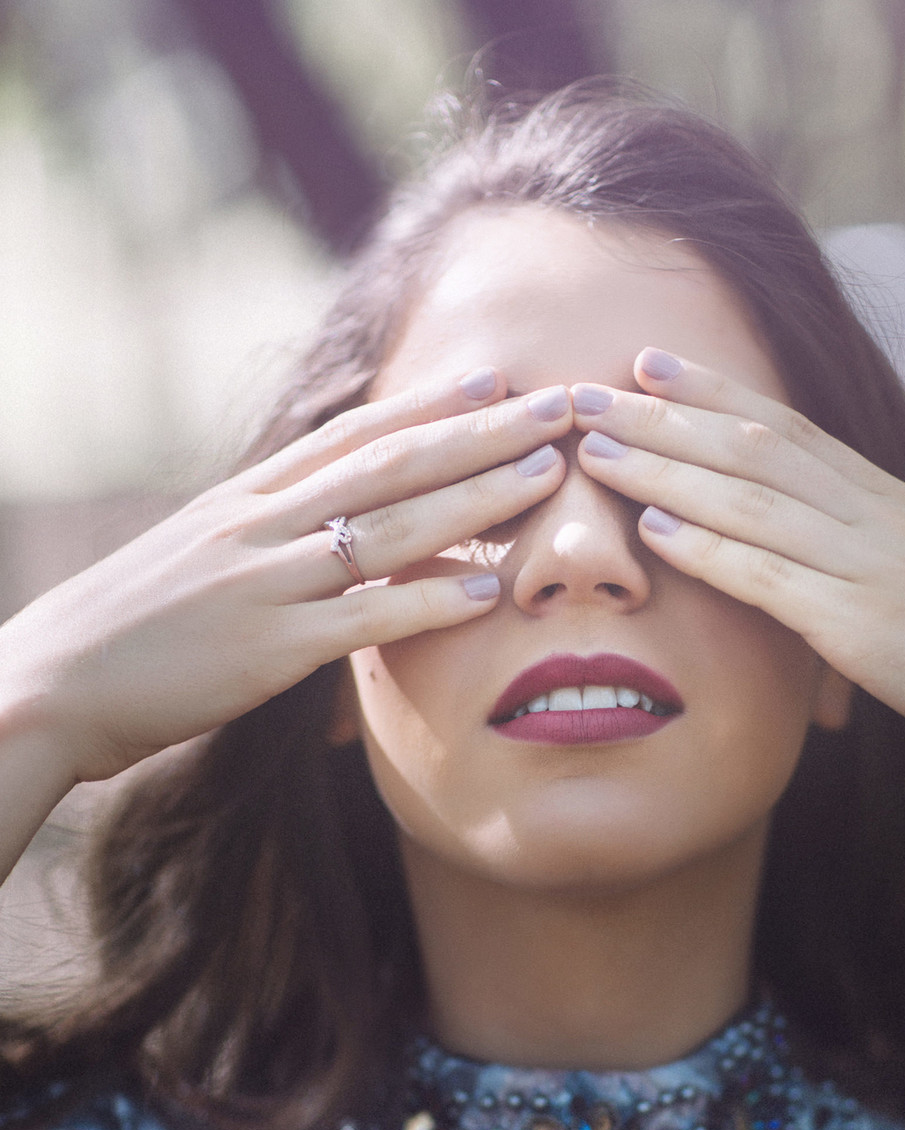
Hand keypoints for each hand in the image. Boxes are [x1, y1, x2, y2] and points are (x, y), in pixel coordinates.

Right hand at [0, 372, 570, 784]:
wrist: (51, 684)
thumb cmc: (127, 636)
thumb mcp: (196, 564)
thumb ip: (261, 544)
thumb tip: (320, 541)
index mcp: (244, 501)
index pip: (350, 435)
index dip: (427, 404)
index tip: (493, 377)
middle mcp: (260, 525)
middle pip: (389, 463)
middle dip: (481, 431)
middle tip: (558, 404)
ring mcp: (265, 582)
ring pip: (389, 526)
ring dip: (476, 498)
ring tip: (547, 476)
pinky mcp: (267, 649)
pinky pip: (364, 617)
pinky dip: (429, 599)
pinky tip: (487, 590)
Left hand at [571, 354, 904, 799]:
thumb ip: (869, 563)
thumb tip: (818, 568)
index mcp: (889, 502)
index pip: (789, 427)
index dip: (716, 392)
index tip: (652, 362)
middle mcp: (875, 516)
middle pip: (754, 446)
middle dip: (665, 416)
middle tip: (589, 388)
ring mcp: (869, 566)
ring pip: (751, 497)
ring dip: (666, 469)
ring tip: (598, 447)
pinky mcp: (864, 625)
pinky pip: (772, 575)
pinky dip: (709, 549)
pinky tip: (655, 530)